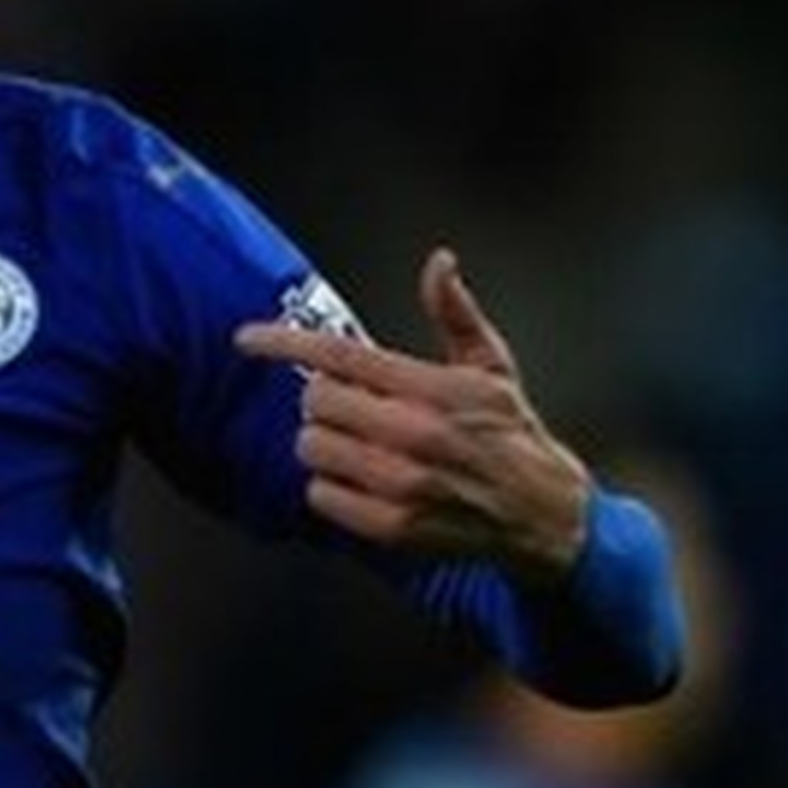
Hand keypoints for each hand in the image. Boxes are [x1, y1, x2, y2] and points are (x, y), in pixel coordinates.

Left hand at [234, 248, 590, 585]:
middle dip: (323, 398)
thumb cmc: (509, 430)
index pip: (339, 356)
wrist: (542, 514)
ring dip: (324, 442)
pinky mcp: (391, 526)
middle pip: (315, 401)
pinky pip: (319, 495)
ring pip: (311, 448)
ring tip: (357, 443)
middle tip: (350, 405)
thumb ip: (455, 312)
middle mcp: (413, 434)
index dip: (283, 343)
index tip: (245, 339)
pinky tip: (360, 480)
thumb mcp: (491, 364)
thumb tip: (439, 262)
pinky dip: (330, 486)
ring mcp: (400, 484)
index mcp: (431, 388)